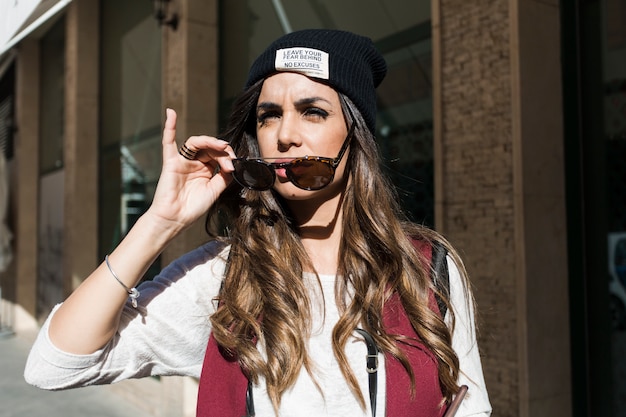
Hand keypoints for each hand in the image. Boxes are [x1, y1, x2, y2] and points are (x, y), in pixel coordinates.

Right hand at [146, 108, 235, 231]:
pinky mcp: (171, 162)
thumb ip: (224, 177)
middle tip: (229, 160)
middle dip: (222, 151)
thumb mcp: (215, 191)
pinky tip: (171, 113)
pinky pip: (168, 142)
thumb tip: (233, 164)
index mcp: (205, 170)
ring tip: (220, 145)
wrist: (175, 219)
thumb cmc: (193, 208)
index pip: (218, 155)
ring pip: (196, 143)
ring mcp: (182, 161)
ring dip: (210, 141)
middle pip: (209, 147)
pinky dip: (170, 126)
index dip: (227, 157)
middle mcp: (194, 163)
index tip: (233, 166)